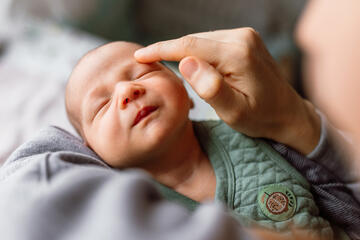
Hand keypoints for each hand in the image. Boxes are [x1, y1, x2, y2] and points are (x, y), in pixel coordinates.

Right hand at [134, 28, 320, 154]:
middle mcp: (243, 37)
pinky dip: (197, 52)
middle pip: (194, 41)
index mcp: (238, 54)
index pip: (190, 46)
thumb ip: (211, 88)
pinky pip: (212, 42)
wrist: (288, 113)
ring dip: (184, 53)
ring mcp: (245, 36)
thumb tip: (186, 62)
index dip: (161, 49)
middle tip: (147, 63)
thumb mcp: (235, 112)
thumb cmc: (261, 118)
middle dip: (170, 51)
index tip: (140, 55)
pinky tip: (191, 65)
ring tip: (167, 67)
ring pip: (202, 41)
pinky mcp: (245, 39)